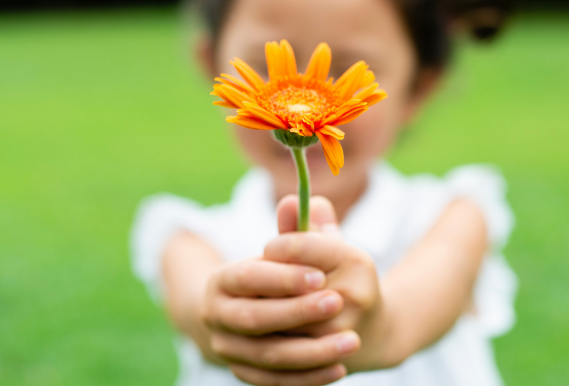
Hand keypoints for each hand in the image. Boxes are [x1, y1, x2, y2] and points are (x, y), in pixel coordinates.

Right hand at [197, 200, 361, 385]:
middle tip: (337, 302)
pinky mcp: (246, 375)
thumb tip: (302, 201)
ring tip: (351, 341)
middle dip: (298, 312)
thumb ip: (296, 229)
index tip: (319, 275)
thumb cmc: (277, 277)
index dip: (282, 277)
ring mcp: (229, 351)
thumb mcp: (287, 252)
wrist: (254, 317)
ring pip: (269, 355)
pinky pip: (277, 382)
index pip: (247, 278)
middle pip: (255, 319)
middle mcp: (217, 318)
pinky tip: (340, 367)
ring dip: (312, 351)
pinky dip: (308, 378)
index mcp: (221, 281)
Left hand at [268, 197, 391, 372]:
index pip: (299, 245)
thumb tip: (287, 201)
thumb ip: (304, 223)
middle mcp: (352, 296)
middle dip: (267, 281)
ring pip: (282, 319)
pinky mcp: (328, 360)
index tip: (270, 249)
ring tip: (254, 303)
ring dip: (262, 311)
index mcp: (355, 261)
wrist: (376, 334)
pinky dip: (267, 338)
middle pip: (288, 284)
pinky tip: (261, 330)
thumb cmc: (343, 278)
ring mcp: (341, 333)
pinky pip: (285, 348)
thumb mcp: (330, 247)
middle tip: (259, 281)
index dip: (276, 246)